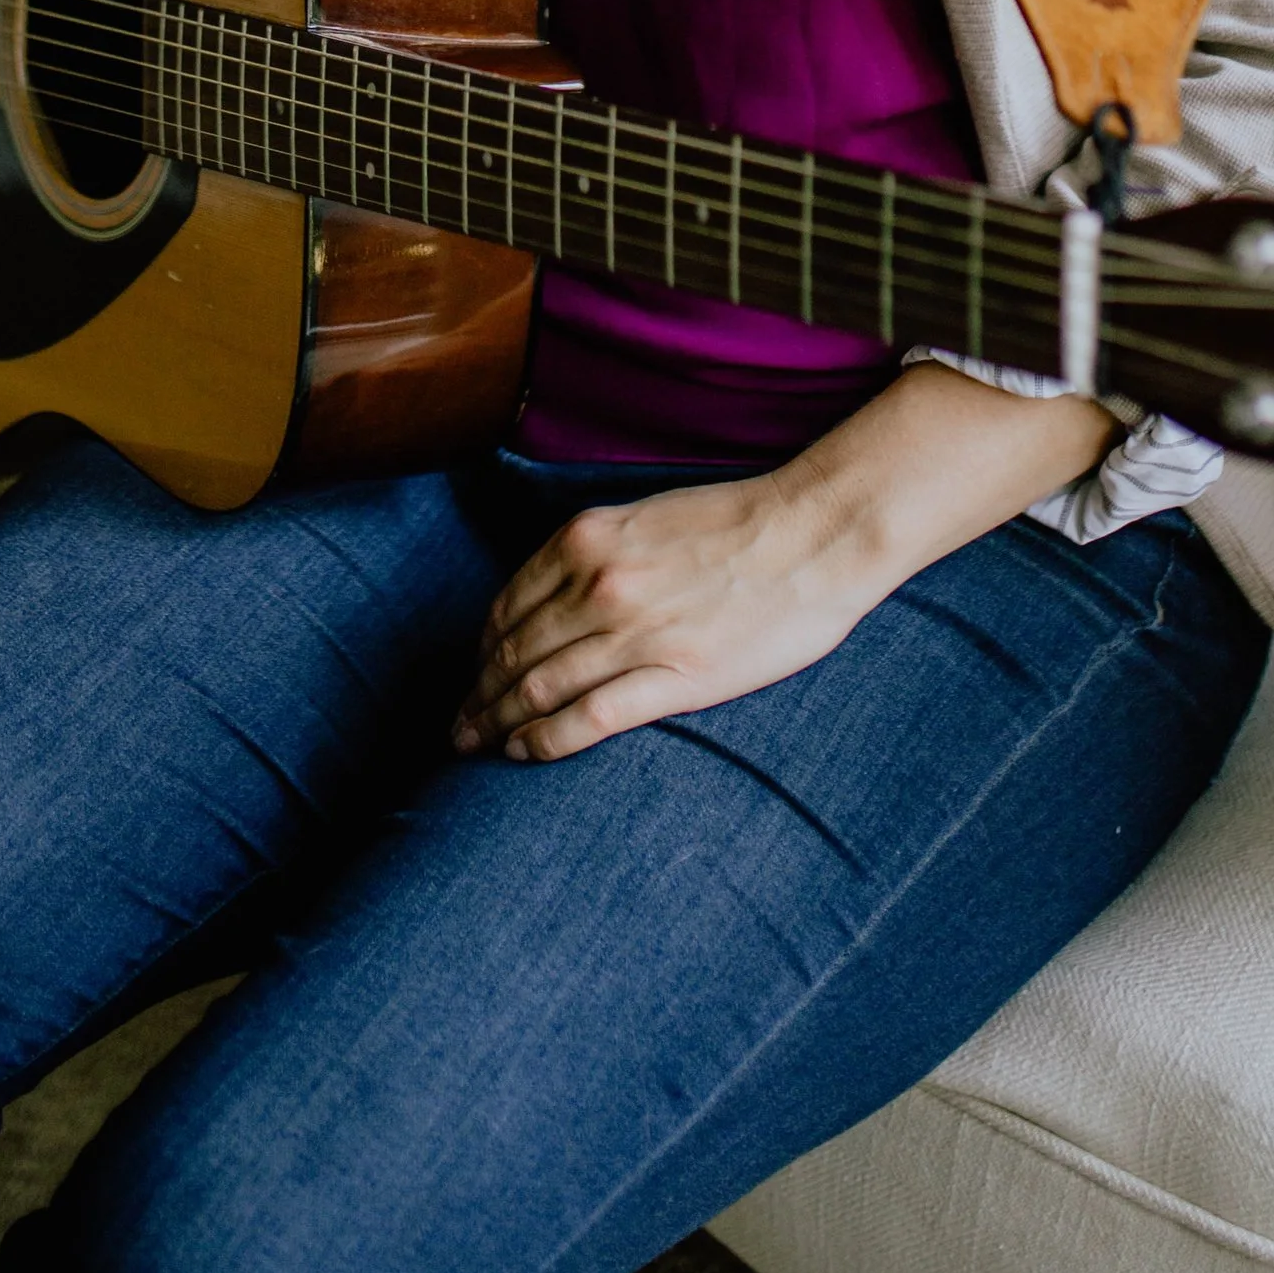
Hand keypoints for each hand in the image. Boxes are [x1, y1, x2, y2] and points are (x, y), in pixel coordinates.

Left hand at [453, 367, 1120, 763]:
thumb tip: (553, 595)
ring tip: (477, 746)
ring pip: (537, 689)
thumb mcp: (647, 518)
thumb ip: (595, 553)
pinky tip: (523, 754)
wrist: (816, 530)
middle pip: (512, 653)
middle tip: (457, 725)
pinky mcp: (674, 677)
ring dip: (497, 722)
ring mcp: (634, 633)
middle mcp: (598, 585)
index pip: (506, 606)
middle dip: (476, 694)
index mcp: (589, 539)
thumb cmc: (740, 521)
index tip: (471, 674)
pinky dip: (543, 741)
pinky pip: (587, 719)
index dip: (480, 650)